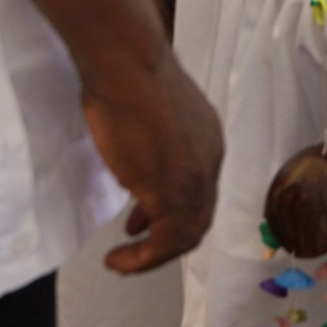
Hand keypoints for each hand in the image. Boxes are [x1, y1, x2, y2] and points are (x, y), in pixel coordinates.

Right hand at [81, 44, 224, 272]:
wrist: (129, 66)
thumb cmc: (129, 73)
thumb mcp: (145, 107)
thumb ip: (148, 130)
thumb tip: (132, 143)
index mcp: (206, 136)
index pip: (198, 185)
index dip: (170, 206)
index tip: (140, 218)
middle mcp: (209, 158)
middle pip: (197, 212)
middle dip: (165, 231)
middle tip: (136, 241)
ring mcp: (195, 178)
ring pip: (187, 233)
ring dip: (154, 253)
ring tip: (125, 259)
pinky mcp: (173, 194)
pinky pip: (166, 244)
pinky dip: (142, 260)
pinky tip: (116, 259)